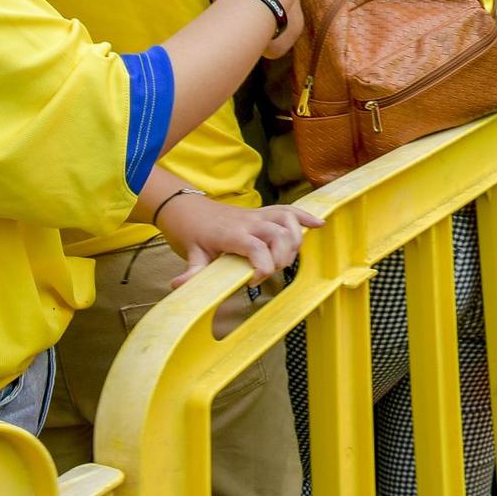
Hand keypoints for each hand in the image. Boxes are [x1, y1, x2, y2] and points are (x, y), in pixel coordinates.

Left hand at [157, 195, 319, 287]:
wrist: (190, 209)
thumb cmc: (193, 233)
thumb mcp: (190, 254)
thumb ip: (191, 272)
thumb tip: (178, 286)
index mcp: (232, 234)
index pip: (256, 248)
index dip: (262, 267)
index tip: (252, 281)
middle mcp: (249, 221)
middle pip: (278, 235)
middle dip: (282, 257)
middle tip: (272, 271)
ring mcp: (259, 215)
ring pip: (288, 221)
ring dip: (295, 241)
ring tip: (288, 258)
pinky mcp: (265, 212)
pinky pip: (290, 210)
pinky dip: (305, 217)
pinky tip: (318, 225)